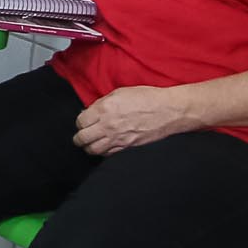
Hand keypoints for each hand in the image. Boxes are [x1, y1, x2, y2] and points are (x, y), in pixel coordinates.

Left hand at [74, 87, 195, 155]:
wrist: (169, 110)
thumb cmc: (147, 98)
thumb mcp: (120, 93)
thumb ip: (102, 103)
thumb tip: (91, 111)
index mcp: (104, 109)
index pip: (80, 121)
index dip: (80, 122)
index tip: (83, 122)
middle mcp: (108, 125)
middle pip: (82, 138)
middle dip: (79, 137)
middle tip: (80, 136)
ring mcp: (118, 137)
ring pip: (93, 149)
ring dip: (88, 147)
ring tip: (89, 144)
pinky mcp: (128, 146)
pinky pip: (109, 153)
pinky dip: (103, 152)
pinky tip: (104, 147)